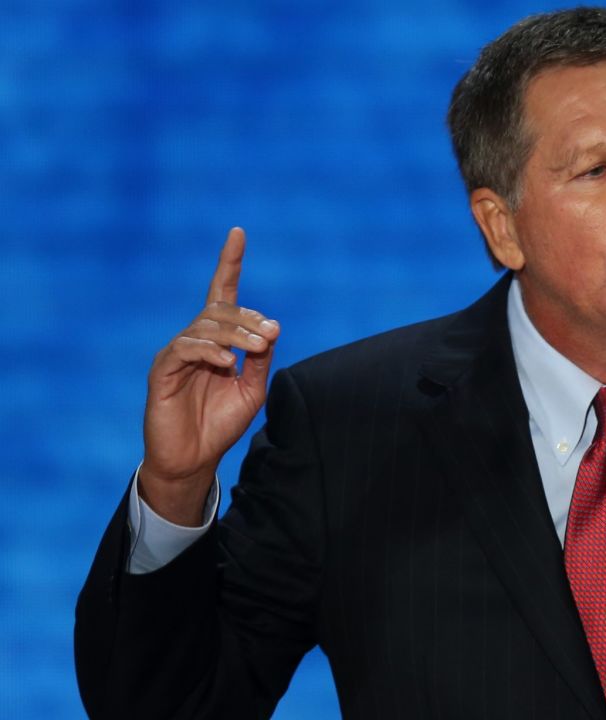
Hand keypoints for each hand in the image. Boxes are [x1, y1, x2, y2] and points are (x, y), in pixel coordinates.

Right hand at [139, 228, 280, 524]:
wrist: (194, 460)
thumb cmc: (221, 424)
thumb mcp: (252, 390)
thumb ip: (260, 360)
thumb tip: (270, 330)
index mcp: (218, 341)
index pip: (222, 293)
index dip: (229, 262)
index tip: (238, 232)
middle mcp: (196, 341)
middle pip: (220, 311)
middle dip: (248, 319)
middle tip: (270, 336)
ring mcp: (176, 354)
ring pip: (205, 327)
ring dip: (235, 334)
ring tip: (255, 348)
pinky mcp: (161, 371)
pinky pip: (184, 349)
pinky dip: (208, 351)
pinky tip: (226, 362)